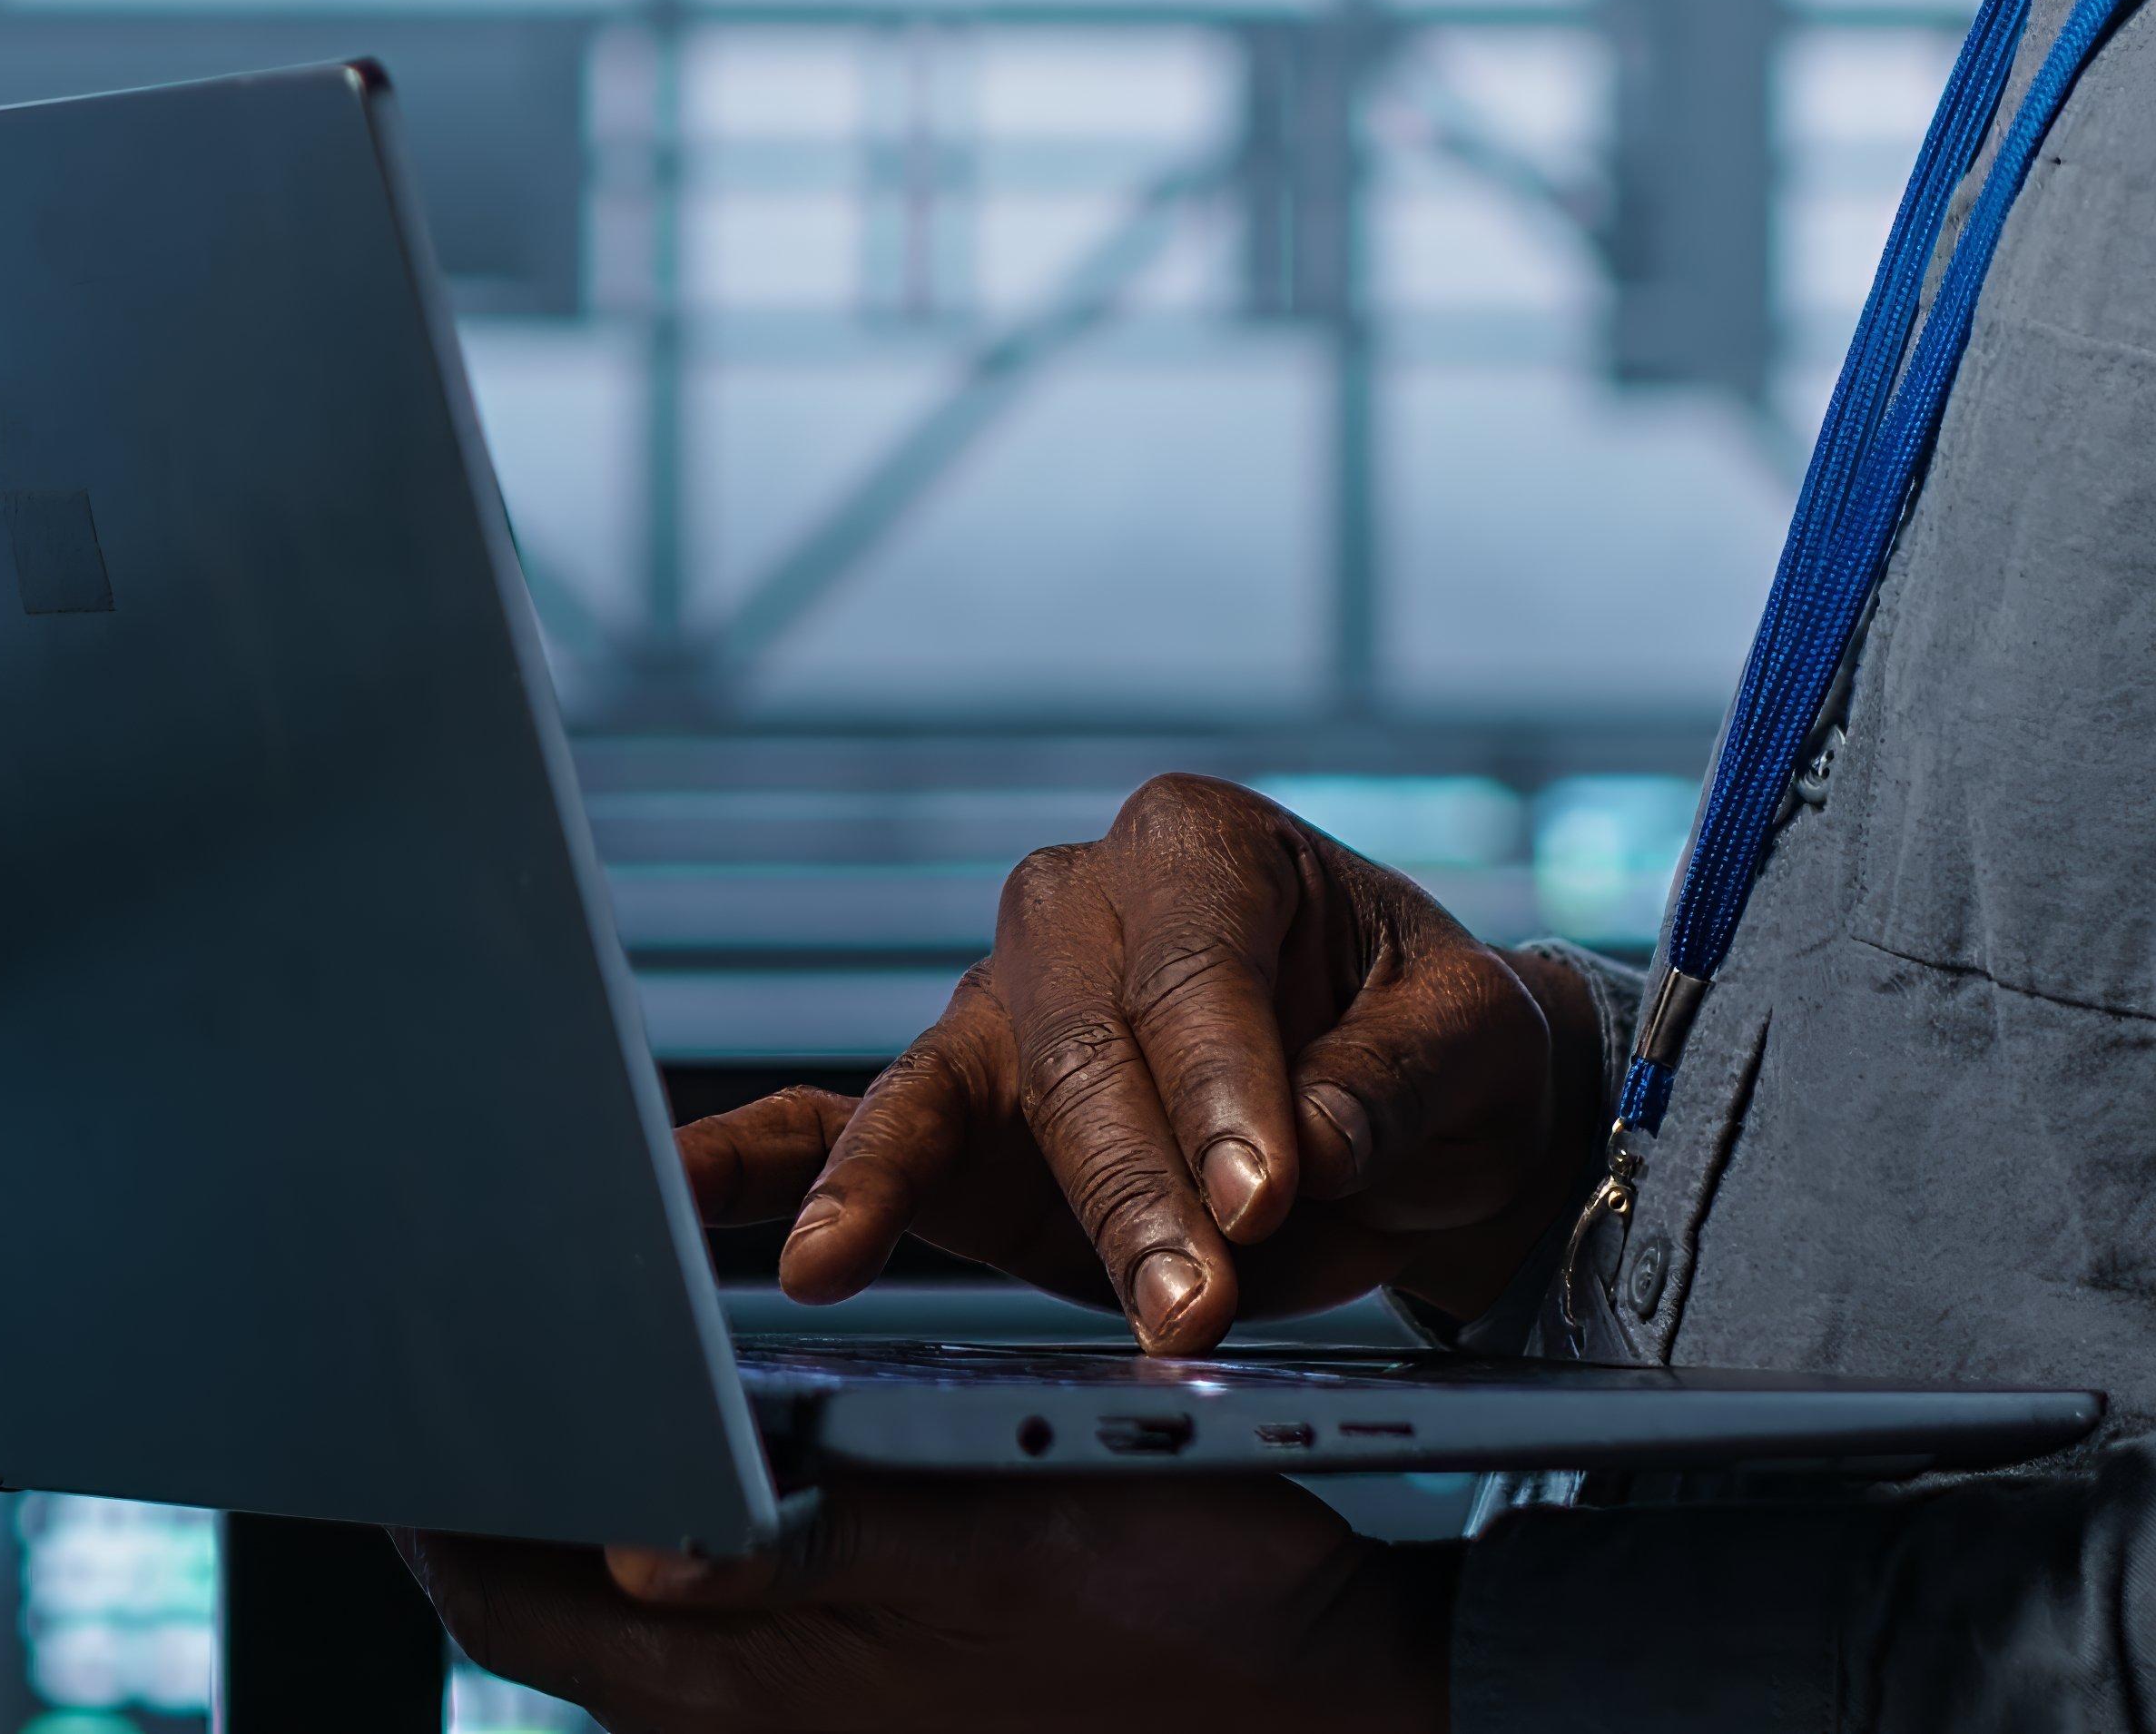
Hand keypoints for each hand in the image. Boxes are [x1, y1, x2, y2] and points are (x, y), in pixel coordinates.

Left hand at [400, 1479, 1448, 1733]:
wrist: (1342, 1701)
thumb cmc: (1186, 1604)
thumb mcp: (1001, 1529)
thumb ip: (817, 1534)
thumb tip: (637, 1540)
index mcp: (765, 1680)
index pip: (512, 1602)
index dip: (428, 1506)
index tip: (369, 1403)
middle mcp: (763, 1723)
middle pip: (542, 1620)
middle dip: (474, 1512)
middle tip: (423, 1389)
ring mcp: (819, 1728)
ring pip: (619, 1639)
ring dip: (565, 1536)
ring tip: (533, 1416)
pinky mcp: (879, 1716)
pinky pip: (711, 1649)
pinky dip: (667, 1562)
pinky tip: (690, 1492)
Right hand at [681, 773, 1604, 1351]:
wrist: (1402, 1114)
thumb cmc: (1431, 1049)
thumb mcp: (1469, 1045)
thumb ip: (1392, 1084)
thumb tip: (1310, 1144)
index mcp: (1199, 847)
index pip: (1195, 968)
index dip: (1223, 1085)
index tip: (1265, 1195)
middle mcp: (1073, 907)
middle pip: (1074, 1052)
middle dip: (1125, 1189)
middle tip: (1190, 1309)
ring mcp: (997, 1010)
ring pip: (939, 1097)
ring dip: (906, 1198)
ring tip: (836, 1271)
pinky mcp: (955, 1115)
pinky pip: (841, 1125)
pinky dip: (768, 1167)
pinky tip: (686, 1195)